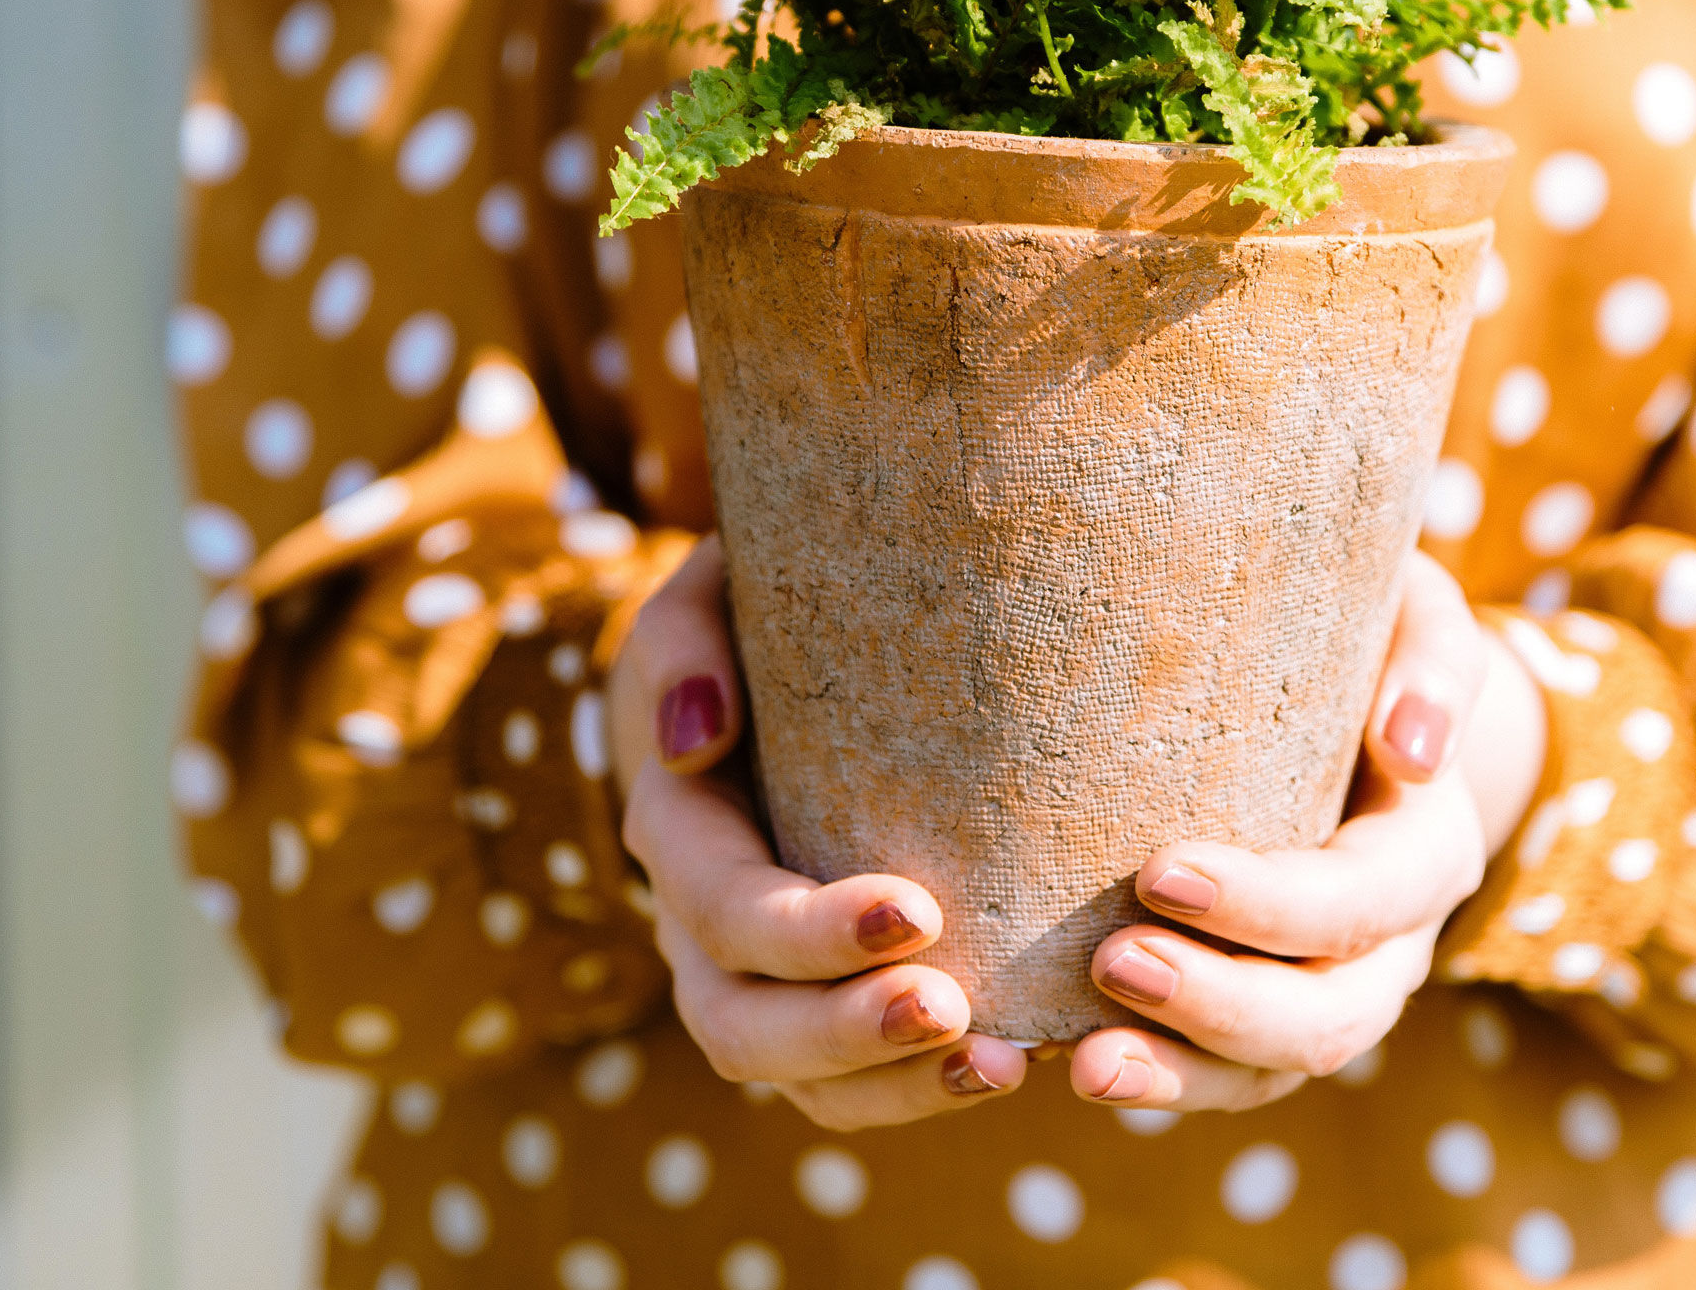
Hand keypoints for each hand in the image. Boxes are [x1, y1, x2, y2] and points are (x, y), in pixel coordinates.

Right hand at [606, 537, 1027, 1128]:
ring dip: (899, 1088)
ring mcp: (757, 982)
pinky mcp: (820, 1003)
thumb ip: (687, 643)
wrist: (767, 672)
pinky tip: (1018, 1065)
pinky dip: (923, 1093)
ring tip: (1008, 1065)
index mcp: (677, 831)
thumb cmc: (749, 622)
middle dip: (848, 1033)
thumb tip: (698, 735)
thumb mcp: (702, 601)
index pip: (726, 909)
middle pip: (743, 1026)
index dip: (809, 932)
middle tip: (955, 1011)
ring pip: (800, 1082)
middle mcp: (701, 929)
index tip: (920, 910)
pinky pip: (854, 1087)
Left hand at [1066, 551, 1546, 1111]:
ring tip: (1081, 1062)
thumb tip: (1412, 748)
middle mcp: (1391, 944)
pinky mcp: (1265, 1014)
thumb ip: (1432, 663)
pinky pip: (1221, 1076)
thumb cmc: (1372, 635)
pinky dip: (1158, 1082)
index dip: (1269, 905)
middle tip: (1111, 964)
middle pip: (1326, 1017)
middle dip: (1218, 1003)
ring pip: (1270, 1071)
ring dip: (1179, 1075)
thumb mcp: (1418, 618)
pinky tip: (1069, 1066)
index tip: (1157, 870)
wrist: (1356, 696)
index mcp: (1426, 851)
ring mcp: (1330, 991)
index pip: (1361, 901)